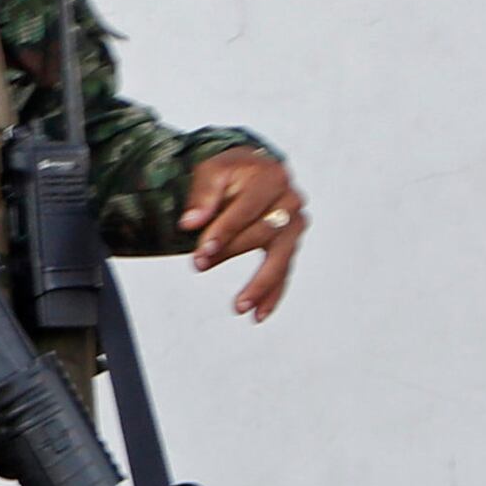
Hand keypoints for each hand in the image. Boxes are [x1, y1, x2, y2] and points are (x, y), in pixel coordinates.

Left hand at [182, 151, 305, 319]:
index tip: (202, 249)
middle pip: (262, 232)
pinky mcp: (291, 243)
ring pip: (280, 258)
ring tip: (240, 306)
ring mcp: (295, 223)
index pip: (248, 208)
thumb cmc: (230, 172)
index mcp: (272, 177)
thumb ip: (202, 194)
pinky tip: (259, 314)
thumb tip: (190, 222)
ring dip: (260, 284)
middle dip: (230, 251)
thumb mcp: (210, 170)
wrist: (250, 171)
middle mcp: (290, 200)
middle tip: (199, 265)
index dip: (225, 230)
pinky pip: (284, 272)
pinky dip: (272, 294)